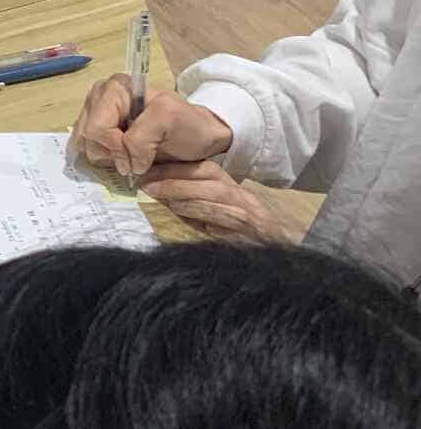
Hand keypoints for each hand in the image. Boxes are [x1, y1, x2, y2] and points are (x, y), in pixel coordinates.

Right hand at [68, 78, 233, 177]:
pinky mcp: (94, 128)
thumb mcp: (169, 120)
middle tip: (135, 161)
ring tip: (131, 158)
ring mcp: (94, 112)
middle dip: (111, 154)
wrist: (198, 136)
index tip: (138, 164)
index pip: (97, 127)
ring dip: (108, 158)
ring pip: (84, 145)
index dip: (115, 149)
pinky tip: (122, 158)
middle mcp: (99, 96)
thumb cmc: (187, 125)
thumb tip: (127, 163)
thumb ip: (140, 138)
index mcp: (116, 88)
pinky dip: (104, 160)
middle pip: (87, 137)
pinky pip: (85, 150)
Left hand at [141, 159, 286, 242]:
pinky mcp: (254, 231)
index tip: (149, 172)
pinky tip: (183, 212)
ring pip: (219, 193)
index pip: (205, 169)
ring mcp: (250, 213)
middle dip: (176, 179)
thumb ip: (194, 204)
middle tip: (147, 184)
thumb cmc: (242, 238)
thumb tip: (158, 194)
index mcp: (233, 190)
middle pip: (210, 178)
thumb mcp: (218, 216)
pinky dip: (205, 213)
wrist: (280, 260)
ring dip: (186, 193)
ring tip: (160, 196)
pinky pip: (228, 218)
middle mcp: (243, 197)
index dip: (176, 168)